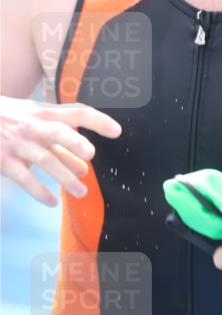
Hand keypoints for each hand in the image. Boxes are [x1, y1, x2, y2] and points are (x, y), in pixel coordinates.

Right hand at [0, 96, 121, 205]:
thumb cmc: (11, 120)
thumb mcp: (34, 122)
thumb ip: (59, 143)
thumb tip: (85, 166)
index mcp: (44, 113)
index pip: (76, 112)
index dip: (97, 120)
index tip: (117, 131)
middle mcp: (32, 126)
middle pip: (56, 132)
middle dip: (74, 142)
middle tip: (91, 154)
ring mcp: (17, 144)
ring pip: (44, 160)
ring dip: (64, 177)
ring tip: (81, 192)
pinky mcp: (3, 161)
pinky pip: (23, 177)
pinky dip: (38, 191)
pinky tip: (51, 202)